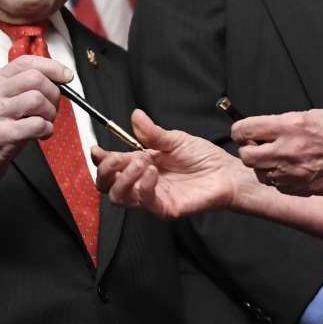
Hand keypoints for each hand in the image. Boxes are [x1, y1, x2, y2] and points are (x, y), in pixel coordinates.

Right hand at [0, 56, 71, 200]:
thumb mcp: (0, 101)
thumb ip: (23, 87)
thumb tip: (57, 79)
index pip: (26, 62)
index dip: (52, 67)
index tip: (66, 76)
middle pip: (36, 79)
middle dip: (54, 93)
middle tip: (52, 107)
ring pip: (38, 99)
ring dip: (50, 113)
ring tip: (45, 122)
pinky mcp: (2, 134)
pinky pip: (37, 124)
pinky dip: (47, 129)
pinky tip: (41, 134)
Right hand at [92, 109, 240, 218]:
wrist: (226, 172)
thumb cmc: (204, 157)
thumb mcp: (176, 139)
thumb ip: (153, 132)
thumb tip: (135, 115)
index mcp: (142, 163)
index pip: (112, 165)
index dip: (100, 159)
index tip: (96, 149)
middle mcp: (142, 182)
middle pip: (107, 185)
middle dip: (105, 170)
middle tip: (118, 158)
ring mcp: (152, 197)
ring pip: (119, 197)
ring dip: (123, 178)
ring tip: (141, 163)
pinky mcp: (164, 208)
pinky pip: (144, 201)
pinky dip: (143, 186)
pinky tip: (153, 172)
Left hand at [233, 108, 322, 195]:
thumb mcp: (314, 114)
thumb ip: (287, 123)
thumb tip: (267, 130)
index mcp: (290, 126)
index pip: (244, 130)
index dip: (242, 131)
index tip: (247, 132)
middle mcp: (289, 150)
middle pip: (246, 157)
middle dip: (250, 151)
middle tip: (261, 147)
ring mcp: (297, 173)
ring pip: (262, 175)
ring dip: (265, 167)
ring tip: (282, 158)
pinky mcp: (307, 189)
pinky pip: (280, 187)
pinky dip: (282, 180)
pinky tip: (295, 170)